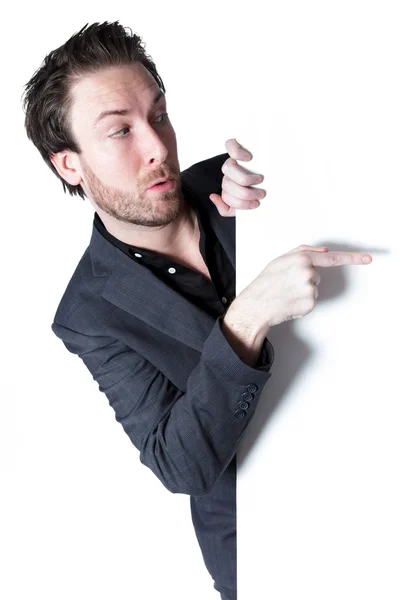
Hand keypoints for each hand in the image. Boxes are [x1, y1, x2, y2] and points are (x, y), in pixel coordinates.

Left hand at [209, 138, 265, 216]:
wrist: (275, 174)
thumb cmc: (259, 189)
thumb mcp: (244, 204)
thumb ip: (226, 208)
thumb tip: (213, 196)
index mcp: (229, 187)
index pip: (227, 198)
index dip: (241, 204)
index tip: (256, 204)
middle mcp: (228, 174)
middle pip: (227, 185)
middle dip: (245, 193)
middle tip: (261, 194)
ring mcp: (232, 160)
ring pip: (228, 169)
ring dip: (244, 178)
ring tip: (260, 180)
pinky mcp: (236, 146)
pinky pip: (230, 146)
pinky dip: (237, 153)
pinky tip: (248, 159)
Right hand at [236, 245, 372, 329]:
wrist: (257, 304)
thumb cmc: (266, 282)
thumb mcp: (280, 259)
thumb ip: (303, 251)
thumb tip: (324, 251)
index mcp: (302, 258)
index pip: (332, 257)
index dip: (352, 258)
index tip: (367, 259)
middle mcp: (308, 272)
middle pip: (318, 274)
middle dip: (305, 278)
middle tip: (286, 283)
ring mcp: (310, 288)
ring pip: (314, 288)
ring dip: (303, 291)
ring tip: (286, 292)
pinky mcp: (310, 303)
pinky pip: (312, 300)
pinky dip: (302, 302)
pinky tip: (289, 301)